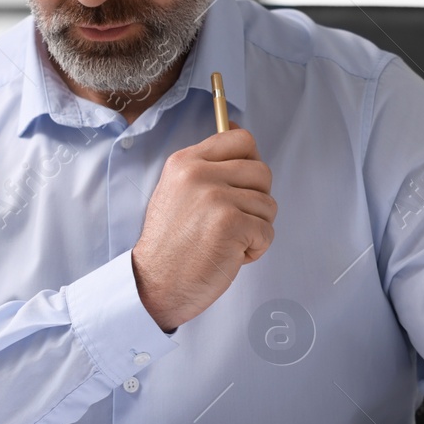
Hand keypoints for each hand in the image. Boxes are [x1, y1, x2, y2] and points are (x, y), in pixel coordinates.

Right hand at [132, 124, 275, 330]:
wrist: (155, 284)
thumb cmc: (171, 245)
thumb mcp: (177, 192)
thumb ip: (206, 169)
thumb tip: (244, 145)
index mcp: (185, 162)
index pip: (240, 138)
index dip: (251, 161)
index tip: (243, 184)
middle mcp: (198, 173)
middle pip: (262, 171)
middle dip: (257, 201)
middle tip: (233, 222)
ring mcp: (215, 197)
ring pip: (268, 204)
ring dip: (255, 228)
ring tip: (226, 241)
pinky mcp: (230, 223)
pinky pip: (267, 231)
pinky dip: (255, 249)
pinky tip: (229, 255)